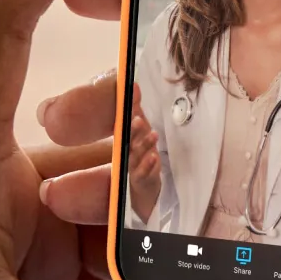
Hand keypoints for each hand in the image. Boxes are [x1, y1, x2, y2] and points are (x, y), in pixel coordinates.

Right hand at [128, 84, 161, 223]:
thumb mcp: (140, 133)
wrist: (142, 192)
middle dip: (132, 128)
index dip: (128, 106)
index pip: (126, 120)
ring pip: (136, 154)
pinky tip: (153, 156)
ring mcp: (133, 166)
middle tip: (135, 118)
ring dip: (143, 143)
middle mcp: (126, 151)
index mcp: (126, 139)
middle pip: (127, 138)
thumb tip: (134, 87)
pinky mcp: (141, 180)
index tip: (130, 91)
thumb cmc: (140, 159)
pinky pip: (143, 172)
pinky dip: (148, 164)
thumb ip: (136, 112)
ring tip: (150, 133)